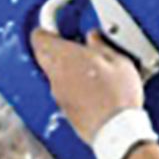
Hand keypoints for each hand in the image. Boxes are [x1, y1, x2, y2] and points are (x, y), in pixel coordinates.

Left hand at [26, 21, 148, 144]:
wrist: (116, 130)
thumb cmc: (117, 96)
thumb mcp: (118, 61)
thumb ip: (101, 45)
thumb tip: (94, 38)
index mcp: (65, 57)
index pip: (40, 37)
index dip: (45, 30)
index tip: (52, 28)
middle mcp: (56, 75)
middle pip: (42, 56)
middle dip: (51, 48)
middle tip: (67, 44)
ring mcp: (58, 94)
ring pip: (52, 74)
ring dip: (63, 68)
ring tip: (85, 67)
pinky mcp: (64, 109)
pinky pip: (61, 91)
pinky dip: (70, 86)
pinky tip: (88, 87)